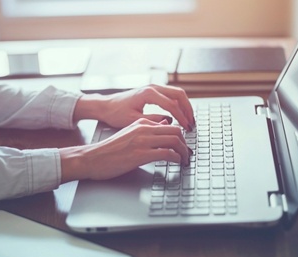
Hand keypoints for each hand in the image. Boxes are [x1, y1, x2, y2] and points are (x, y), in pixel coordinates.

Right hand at [59, 118, 190, 181]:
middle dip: (186, 144)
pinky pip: (166, 153)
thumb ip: (146, 130)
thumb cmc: (109, 150)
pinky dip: (176, 158)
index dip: (181, 136)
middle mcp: (144, 129)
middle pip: (176, 131)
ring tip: (185, 160)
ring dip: (184, 152)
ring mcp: (142, 141)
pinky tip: (176, 163)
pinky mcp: (140, 154)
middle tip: (188, 154)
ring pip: (174, 140)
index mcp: (141, 123)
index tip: (184, 146)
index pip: (170, 125)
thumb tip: (163, 129)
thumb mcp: (129, 134)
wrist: (92, 158)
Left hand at [74, 84, 194, 130]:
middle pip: (179, 95)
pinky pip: (171, 95)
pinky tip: (181, 115)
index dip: (181, 117)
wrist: (106, 106)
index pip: (172, 105)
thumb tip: (169, 123)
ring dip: (185, 106)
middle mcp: (153, 87)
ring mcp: (154, 88)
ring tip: (189, 120)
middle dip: (188, 110)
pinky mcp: (153, 91)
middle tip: (192, 123)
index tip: (186, 128)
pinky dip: (179, 104)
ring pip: (177, 93)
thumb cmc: (116, 113)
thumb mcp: (133, 121)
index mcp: (148, 94)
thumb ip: (152, 121)